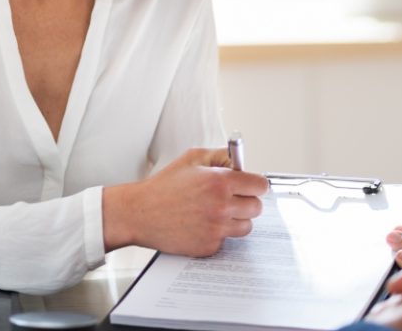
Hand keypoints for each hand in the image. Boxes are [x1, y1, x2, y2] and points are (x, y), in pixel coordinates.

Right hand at [102, 147, 269, 255]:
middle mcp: (221, 206)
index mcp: (220, 182)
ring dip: (236, 219)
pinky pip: (227, 240)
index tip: (250, 185)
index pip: (260, 186)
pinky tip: (203, 223)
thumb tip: (240, 161)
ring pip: (245, 226)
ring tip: (216, 211)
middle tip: (232, 198)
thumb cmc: (163, 186)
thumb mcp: (193, 158)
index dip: (255, 184)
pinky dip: (219, 233)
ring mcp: (216, 229)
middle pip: (256, 208)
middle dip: (246, 201)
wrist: (140, 213)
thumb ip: (221, 155)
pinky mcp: (209, 246)